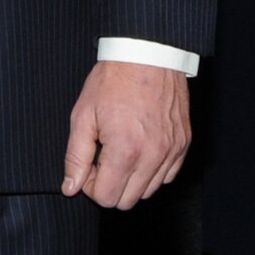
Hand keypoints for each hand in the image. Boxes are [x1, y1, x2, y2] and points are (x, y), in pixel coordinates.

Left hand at [61, 61, 190, 208]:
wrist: (146, 54)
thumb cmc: (113, 80)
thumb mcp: (83, 114)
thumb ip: (76, 156)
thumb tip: (70, 186)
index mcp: (125, 150)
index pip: (107, 197)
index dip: (91, 186)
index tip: (88, 166)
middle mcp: (153, 156)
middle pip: (128, 200)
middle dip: (110, 185)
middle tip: (101, 159)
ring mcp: (171, 151)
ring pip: (148, 191)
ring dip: (130, 179)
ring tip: (120, 151)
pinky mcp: (183, 145)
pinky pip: (167, 176)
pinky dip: (151, 171)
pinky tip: (139, 149)